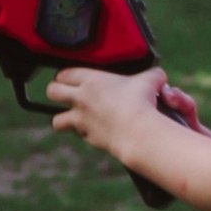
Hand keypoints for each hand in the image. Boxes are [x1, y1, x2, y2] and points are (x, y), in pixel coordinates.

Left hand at [47, 61, 172, 160]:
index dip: (65, 75)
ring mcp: (81, 120)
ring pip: (56, 120)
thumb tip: (159, 75)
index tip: (70, 78)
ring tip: (73, 117)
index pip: (64, 73)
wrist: (137, 132)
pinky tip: (93, 130)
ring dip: (63, 119)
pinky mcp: (87, 137)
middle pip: (52, 91)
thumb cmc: (141, 103)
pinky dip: (83, 133)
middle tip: (65, 94)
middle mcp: (81, 99)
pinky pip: (78, 134)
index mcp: (90, 80)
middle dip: (56, 92)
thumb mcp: (149, 81)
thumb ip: (152, 75)